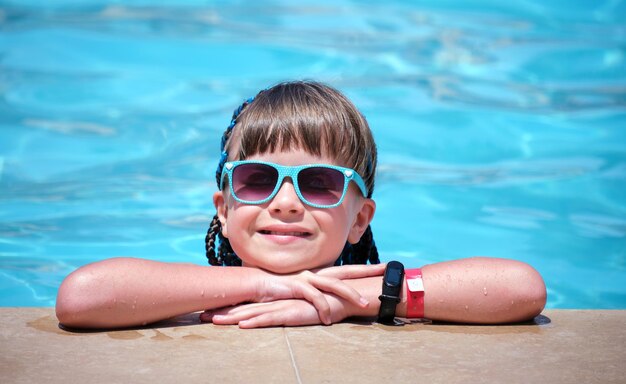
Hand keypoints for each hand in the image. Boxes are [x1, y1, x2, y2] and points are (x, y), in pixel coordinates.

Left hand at [200, 298, 345, 327]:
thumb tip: (267, 312)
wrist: (337, 297)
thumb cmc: (316, 303)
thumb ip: (281, 308)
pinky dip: (256, 321)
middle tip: (201, 315)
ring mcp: (281, 307)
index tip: (209, 311)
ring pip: (252, 313)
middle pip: (243, 308)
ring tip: (215, 321)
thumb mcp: (294, 306)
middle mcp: (273, 303)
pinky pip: (271, 319)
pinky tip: (243, 324)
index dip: (227, 308)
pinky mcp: (291, 314)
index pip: (246, 305)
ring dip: (233, 317)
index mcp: (273, 301)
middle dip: (222, 312)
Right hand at [254, 264, 384, 324]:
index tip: (385, 268)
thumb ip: (320, 292)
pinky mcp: (298, 286)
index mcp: (322, 273)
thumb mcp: (305, 291)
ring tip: (364, 305)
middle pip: (348, 271)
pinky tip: (328, 320)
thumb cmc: (283, 289)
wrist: (259, 285)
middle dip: (367, 271)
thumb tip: (334, 300)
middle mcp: (318, 273)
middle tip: (385, 271)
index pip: (349, 269)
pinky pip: (315, 298)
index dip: (366, 269)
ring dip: (351, 294)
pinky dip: (323, 309)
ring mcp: (308, 278)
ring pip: (335, 284)